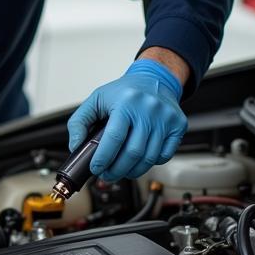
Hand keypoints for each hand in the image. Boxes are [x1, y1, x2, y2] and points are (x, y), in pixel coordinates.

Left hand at [67, 58, 185, 180]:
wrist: (154, 78)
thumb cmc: (124, 91)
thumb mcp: (96, 99)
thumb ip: (79, 122)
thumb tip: (76, 146)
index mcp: (126, 102)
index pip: (114, 138)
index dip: (103, 158)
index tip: (95, 168)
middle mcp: (148, 110)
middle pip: (132, 152)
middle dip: (116, 170)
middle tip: (107, 175)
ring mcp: (165, 118)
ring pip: (149, 158)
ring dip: (132, 171)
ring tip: (121, 171)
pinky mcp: (178, 125)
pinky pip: (165, 155)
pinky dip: (150, 164)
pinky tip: (139, 161)